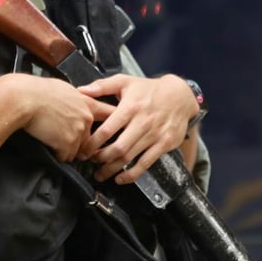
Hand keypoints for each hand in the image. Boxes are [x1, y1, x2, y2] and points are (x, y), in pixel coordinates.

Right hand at [16, 75, 114, 161]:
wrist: (24, 98)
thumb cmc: (37, 90)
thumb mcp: (64, 89)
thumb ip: (76, 99)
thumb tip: (76, 102)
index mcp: (87, 103)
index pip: (109, 114)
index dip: (111, 123)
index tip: (112, 130)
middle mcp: (86, 117)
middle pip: (90, 138)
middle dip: (79, 143)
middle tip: (66, 140)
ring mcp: (78, 131)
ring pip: (77, 150)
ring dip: (66, 149)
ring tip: (53, 139)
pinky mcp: (67, 143)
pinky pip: (65, 156)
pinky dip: (57, 154)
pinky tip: (48, 144)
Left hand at [77, 74, 198, 182]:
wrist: (180, 96)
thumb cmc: (149, 89)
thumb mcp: (126, 81)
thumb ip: (102, 86)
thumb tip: (80, 91)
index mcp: (131, 106)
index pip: (108, 129)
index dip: (92, 143)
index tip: (83, 149)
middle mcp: (143, 122)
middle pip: (118, 147)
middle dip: (100, 158)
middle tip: (89, 161)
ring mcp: (155, 134)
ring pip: (130, 157)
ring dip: (112, 169)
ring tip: (100, 174)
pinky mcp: (164, 144)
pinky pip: (146, 164)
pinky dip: (131, 175)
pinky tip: (120, 179)